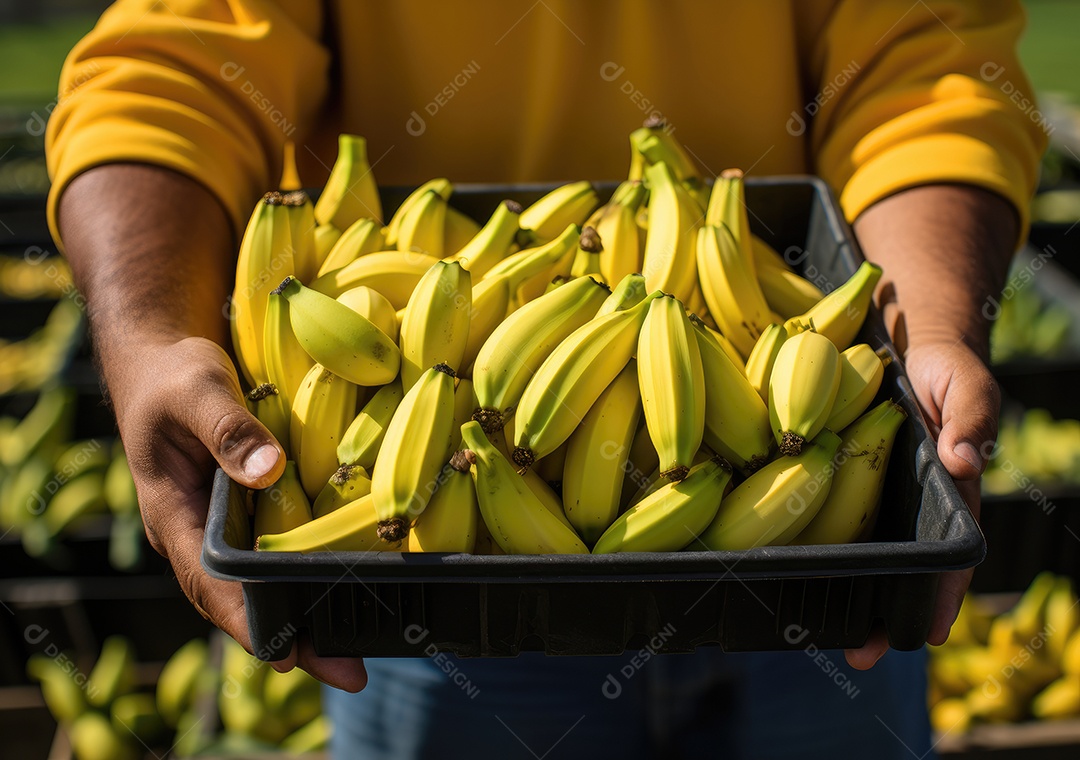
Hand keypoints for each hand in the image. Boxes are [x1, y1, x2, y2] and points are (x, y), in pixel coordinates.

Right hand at [113, 335, 367, 690]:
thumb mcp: (197, 393)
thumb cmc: (172, 376)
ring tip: (356, 648)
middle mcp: (195, 534)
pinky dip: (302, 573)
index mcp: (173, 517)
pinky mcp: (241, 510)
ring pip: (257, 583)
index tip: (289, 659)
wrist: (160, 359)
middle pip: (239, 601)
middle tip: (350, 672)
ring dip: (301, 613)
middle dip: (290, 637)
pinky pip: (269, 552)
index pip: (210, 585)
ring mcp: (217, 526)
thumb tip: (268, 471)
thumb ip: (227, 429)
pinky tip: (343, 587)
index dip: (248, 623)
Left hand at [844, 339, 997, 669]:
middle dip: (880, 611)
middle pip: (899, 567)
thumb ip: (972, 418)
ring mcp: (872, 491)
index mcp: (946, 493)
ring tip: (814, 628)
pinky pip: (828, 514)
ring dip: (842, 586)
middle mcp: (908, 502)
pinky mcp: (839, 474)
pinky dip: (814, 540)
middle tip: (856, 653)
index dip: (938, 596)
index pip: (949, 555)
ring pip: (860, 550)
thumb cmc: (942, 365)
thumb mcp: (965, 384)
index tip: (923, 635)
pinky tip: (787, 562)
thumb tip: (965, 461)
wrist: (901, 334)